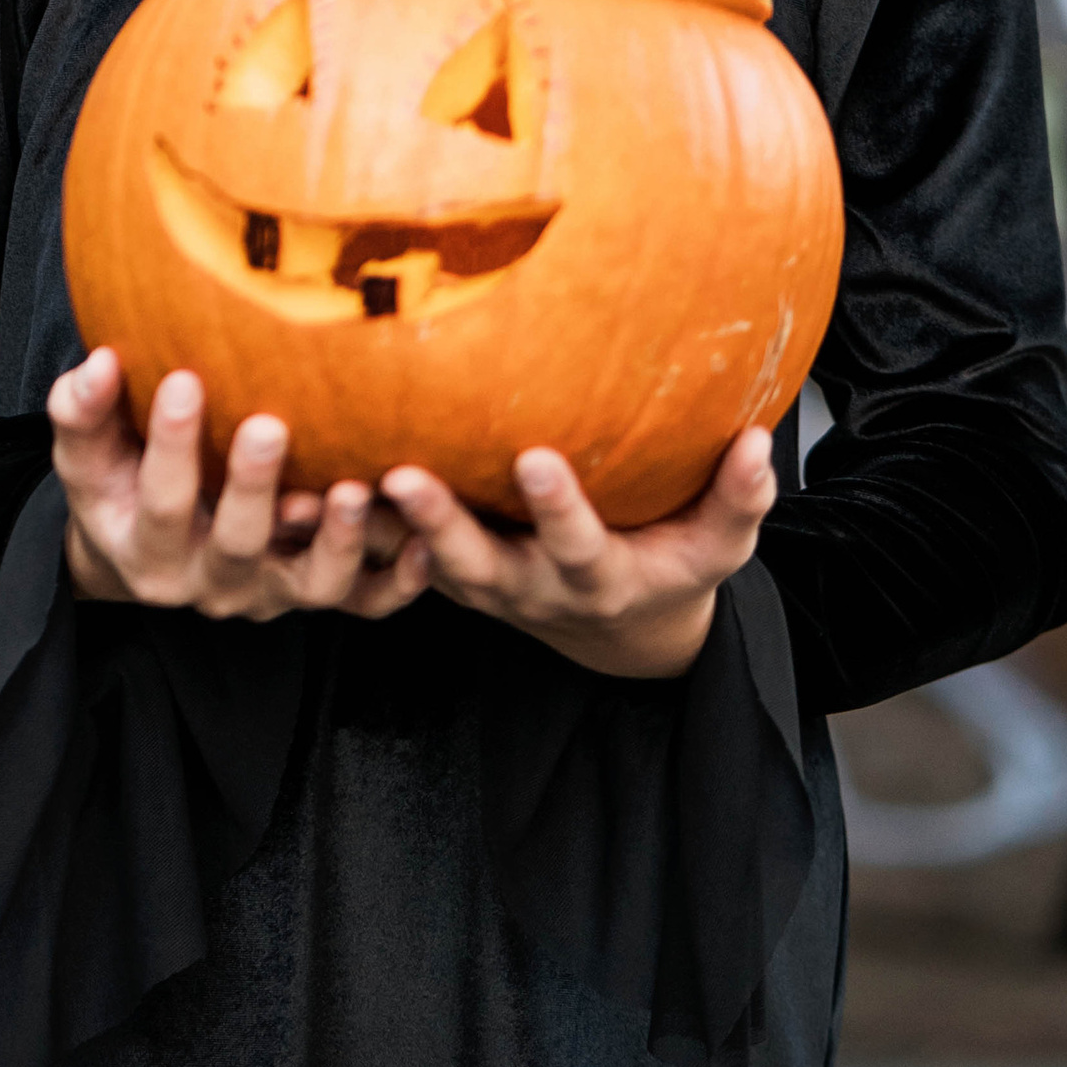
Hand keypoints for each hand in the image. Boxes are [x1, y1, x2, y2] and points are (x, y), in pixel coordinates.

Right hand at [48, 349, 433, 622]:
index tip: (181, 379)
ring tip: (354, 489)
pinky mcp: (311, 594)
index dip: (170, 444)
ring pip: (311, 585)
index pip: (161, 499)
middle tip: (271, 425)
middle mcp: (210, 583)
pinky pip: (364, 602)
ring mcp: (268, 593)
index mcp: (149, 550)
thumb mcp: (86, 457)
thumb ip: (83, 412)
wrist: (145, 554)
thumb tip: (98, 363)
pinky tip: (425, 542)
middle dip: (254, 487)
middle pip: (237, 545)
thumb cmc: (118, 487)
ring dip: (338, 540)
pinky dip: (400, 580)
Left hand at [376, 432, 775, 677]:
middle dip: (441, 522)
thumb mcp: (717, 547)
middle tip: (404, 475)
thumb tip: (760, 440)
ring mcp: (477, 586)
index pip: (575, 544)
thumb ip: (739, 500)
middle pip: (476, 563)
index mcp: (594, 578)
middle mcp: (526, 587)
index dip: (557, 507)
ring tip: (342, 479)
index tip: (535, 457)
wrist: (617, 627)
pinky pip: (389, 559)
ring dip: (380, 528)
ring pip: (419, 565)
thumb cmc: (672, 568)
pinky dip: (353, 532)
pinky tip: (306, 487)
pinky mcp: (440, 575)